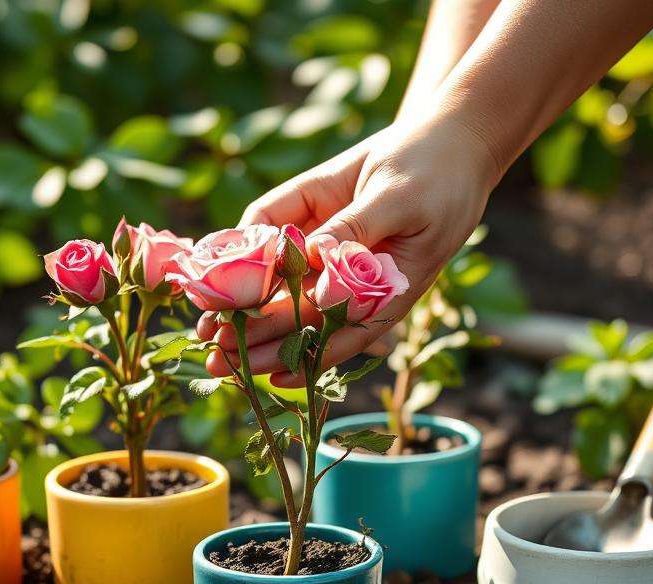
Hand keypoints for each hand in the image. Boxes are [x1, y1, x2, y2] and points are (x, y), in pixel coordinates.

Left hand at [198, 114, 499, 385]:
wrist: (447, 139)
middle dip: (258, 340)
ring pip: (281, 289)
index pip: (339, 332)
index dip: (306, 357)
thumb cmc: (435, 173)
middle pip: (301, 319)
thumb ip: (356, 229)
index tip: (268, 375)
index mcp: (383, 291)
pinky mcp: (310, 218)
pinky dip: (246, 254)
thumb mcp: (399, 200)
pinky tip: (216, 275)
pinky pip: (274, 240)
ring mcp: (328, 251)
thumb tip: (312, 256)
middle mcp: (350, 280)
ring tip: (205, 333)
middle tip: (216, 358)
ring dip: (242, 310)